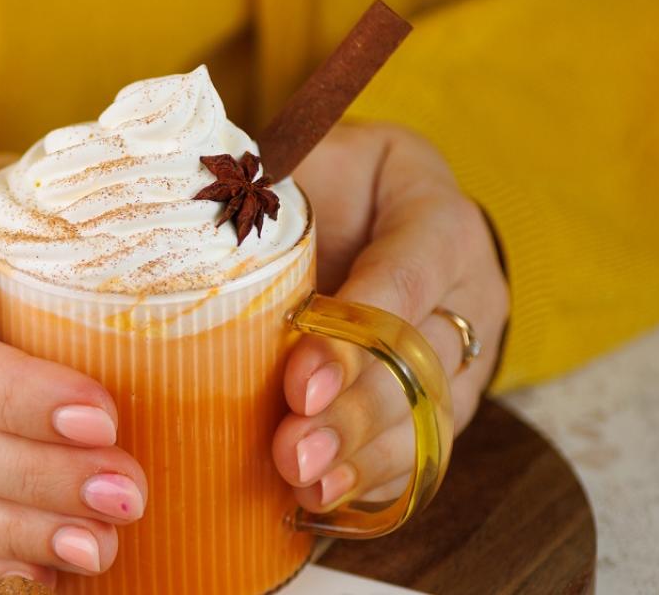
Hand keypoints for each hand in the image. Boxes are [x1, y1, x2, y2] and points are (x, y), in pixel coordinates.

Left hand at [275, 123, 508, 509]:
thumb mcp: (305, 157)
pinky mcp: (445, 402)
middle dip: (353, 412)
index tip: (299, 380)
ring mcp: (464, 351)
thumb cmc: (325, 179)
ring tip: (304, 483)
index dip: (355, 333)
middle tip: (293, 448)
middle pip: (418, 360)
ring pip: (426, 414)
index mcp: (435, 216)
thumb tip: (190, 216)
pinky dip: (371, 480)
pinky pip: (420, 450)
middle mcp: (467, 287)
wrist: (368, 205)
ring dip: (362, 456)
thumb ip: (266, 184)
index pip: (408, 276)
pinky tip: (324, 501)